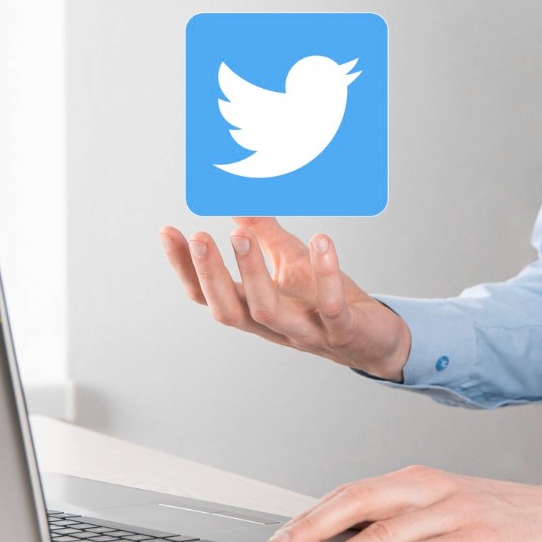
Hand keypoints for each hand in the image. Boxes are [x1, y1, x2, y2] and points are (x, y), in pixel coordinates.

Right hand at [159, 217, 411, 380]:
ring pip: (269, 312)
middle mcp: (273, 327)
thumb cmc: (323, 299)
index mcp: (254, 310)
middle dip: (210, 274)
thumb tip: (235, 202)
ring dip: (252, 274)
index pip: (208, 295)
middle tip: (198, 235)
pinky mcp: (342, 331)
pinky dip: (326, 275)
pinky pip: (331, 307)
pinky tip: (320, 240)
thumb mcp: (290, 261)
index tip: (167, 231)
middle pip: (229, 309)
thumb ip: (263, 234)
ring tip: (240, 235)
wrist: (374, 339)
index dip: (185, 267)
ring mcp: (306, 331)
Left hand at [266, 465, 541, 541]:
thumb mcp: (440, 509)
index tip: (280, 537)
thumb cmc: (496, 518)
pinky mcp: (475, 541)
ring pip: (383, 531)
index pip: (351, 492)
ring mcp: (452, 513)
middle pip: (357, 501)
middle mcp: (428, 490)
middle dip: (312, 528)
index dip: (311, 514)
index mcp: (416, 480)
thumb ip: (397, 521)